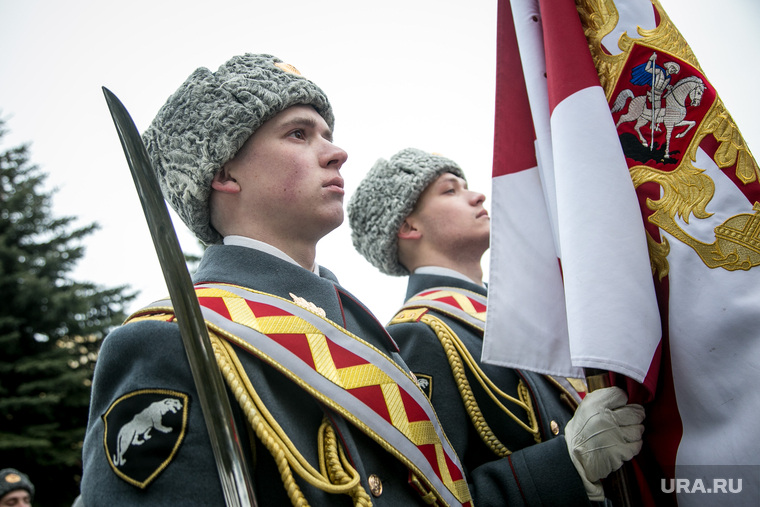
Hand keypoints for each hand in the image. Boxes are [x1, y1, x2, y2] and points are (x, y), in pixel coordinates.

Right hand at [564, 386, 643, 500]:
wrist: (573, 459)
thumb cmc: (583, 432)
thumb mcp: (586, 408)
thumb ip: (603, 399)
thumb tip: (625, 397)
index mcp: (593, 405)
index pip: (620, 394)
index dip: (623, 401)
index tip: (620, 406)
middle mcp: (603, 419)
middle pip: (636, 412)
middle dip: (635, 416)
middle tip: (626, 420)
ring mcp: (613, 436)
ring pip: (638, 429)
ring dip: (634, 432)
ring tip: (623, 433)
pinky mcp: (619, 452)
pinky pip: (636, 445)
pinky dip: (633, 445)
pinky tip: (622, 444)